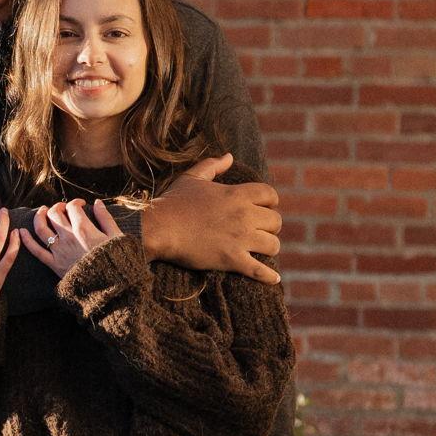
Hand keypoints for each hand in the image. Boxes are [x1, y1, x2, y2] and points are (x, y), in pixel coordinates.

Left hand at [23, 198, 122, 276]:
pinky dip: (26, 240)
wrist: (109, 287)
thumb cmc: (115, 261)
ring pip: (41, 228)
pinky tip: (21, 231)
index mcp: (84, 229)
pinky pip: (36, 251)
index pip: (73, 207)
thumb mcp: (116, 237)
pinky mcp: (54, 264)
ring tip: (42, 211)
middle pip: (55, 214)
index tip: (81, 205)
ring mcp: (59, 251)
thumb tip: (98, 203)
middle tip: (63, 208)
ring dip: (39, 216)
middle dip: (58, 207)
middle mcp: (68, 237)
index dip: (76, 202)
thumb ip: (106, 218)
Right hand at [138, 153, 282, 283]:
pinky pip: (259, 270)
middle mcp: (244, 215)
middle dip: (270, 226)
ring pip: (272, 244)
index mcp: (237, 194)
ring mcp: (240, 238)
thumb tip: (229, 156)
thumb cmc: (173, 202)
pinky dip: (269, 276)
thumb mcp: (193, 178)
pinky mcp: (232, 259)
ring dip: (269, 247)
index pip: (270, 195)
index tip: (265, 208)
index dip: (270, 202)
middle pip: (276, 221)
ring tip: (263, 250)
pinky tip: (274, 279)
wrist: (159, 228)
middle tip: (261, 230)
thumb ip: (213, 165)